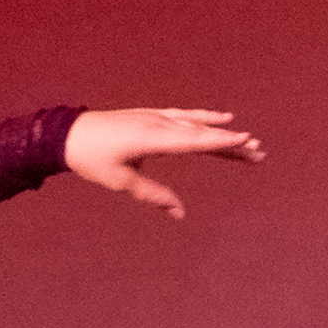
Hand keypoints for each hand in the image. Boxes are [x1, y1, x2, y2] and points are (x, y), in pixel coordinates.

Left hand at [62, 109, 261, 220]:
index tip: (245, 141)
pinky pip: (184, 115)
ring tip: (247, 139)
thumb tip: (179, 213)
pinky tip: (220, 118)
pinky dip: (204, 117)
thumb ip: (153, 195)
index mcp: (151, 138)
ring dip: (222, 132)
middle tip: (258, 152)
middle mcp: (158, 124)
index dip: (220, 141)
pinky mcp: (152, 115)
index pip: (193, 141)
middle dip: (231, 143)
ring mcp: (156, 116)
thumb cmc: (92, 160)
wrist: (69, 134)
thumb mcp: (121, 182)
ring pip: (196, 124)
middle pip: (201, 134)